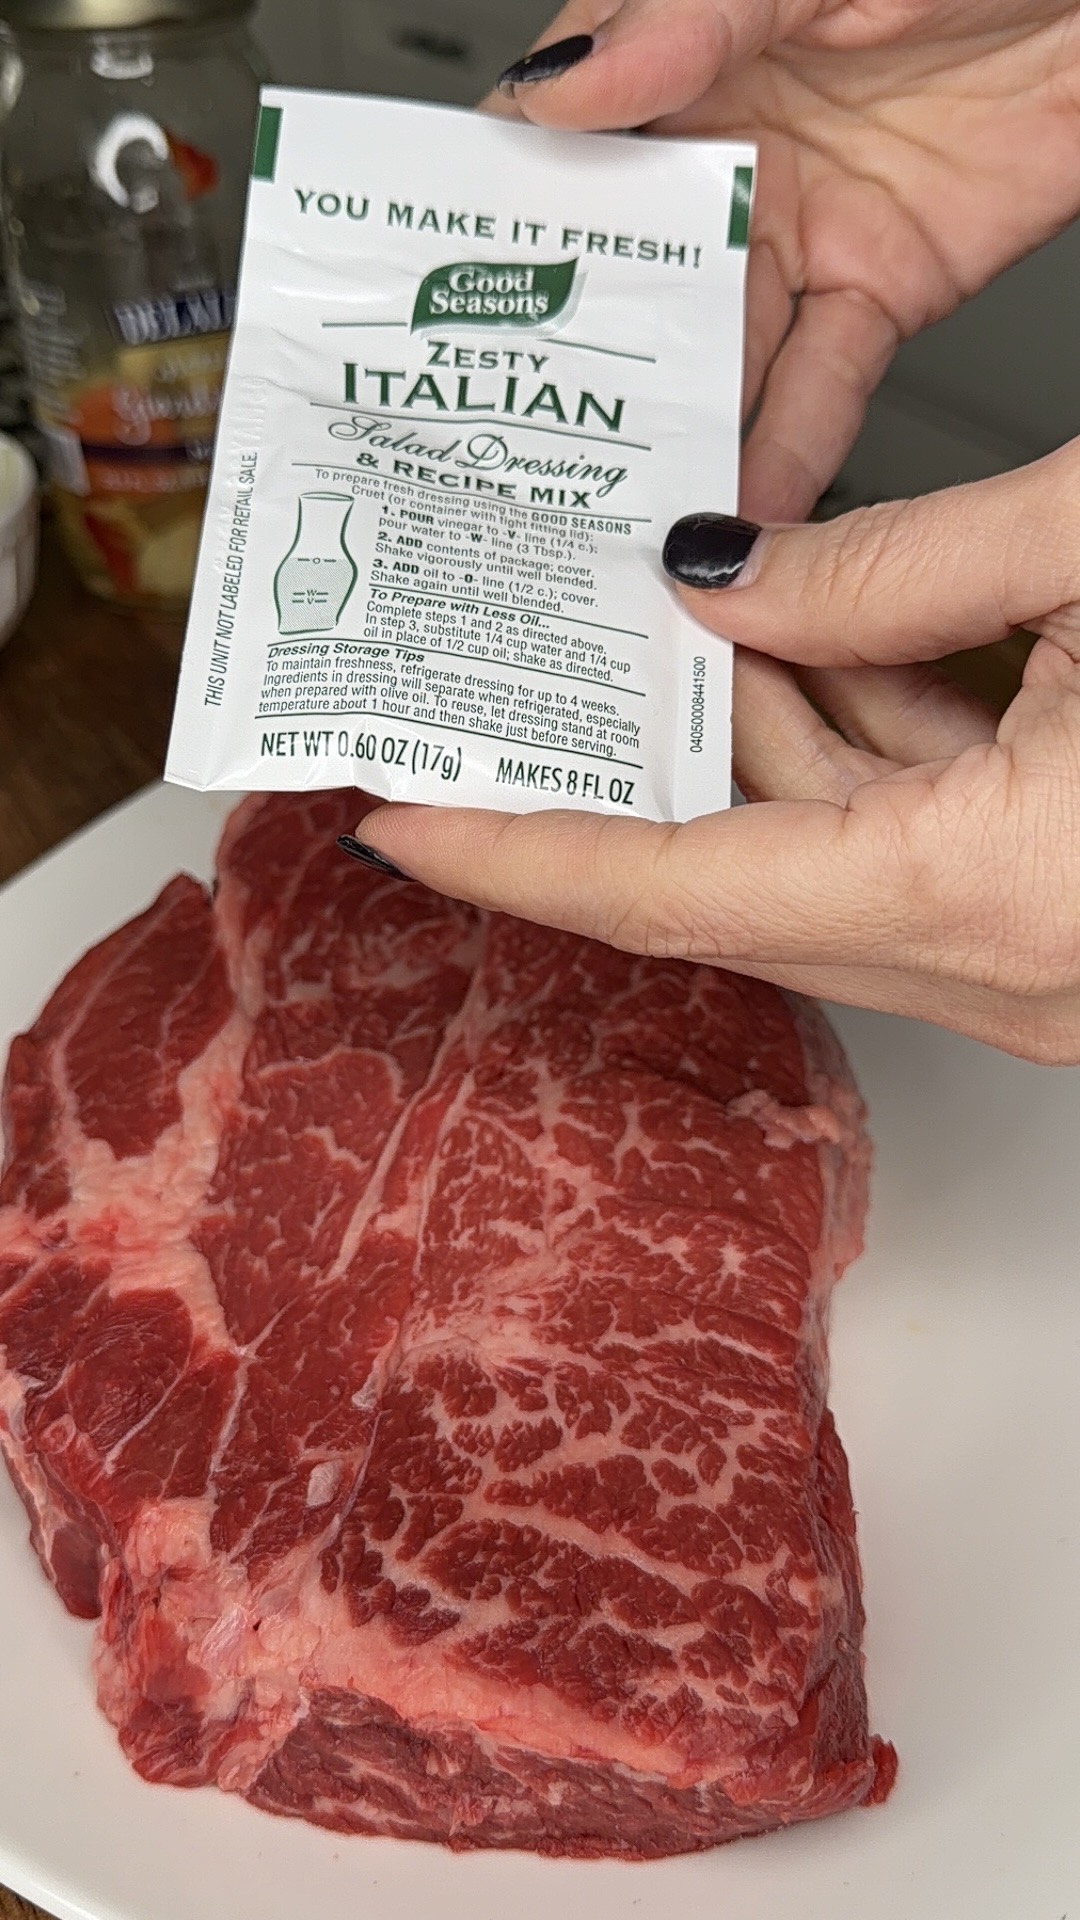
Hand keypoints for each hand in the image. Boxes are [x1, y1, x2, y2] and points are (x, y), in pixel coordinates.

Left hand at [353, 439, 1079, 1064]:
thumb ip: (891, 567)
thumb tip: (722, 574)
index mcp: (987, 889)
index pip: (674, 891)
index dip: (516, 853)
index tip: (400, 820)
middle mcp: (997, 964)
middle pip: (731, 875)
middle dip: (632, 764)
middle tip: (530, 676)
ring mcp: (1029, 959)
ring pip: (820, 858)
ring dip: (754, 737)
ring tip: (692, 613)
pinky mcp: (1056, 926)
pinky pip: (903, 853)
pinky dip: (855, 755)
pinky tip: (828, 646)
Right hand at [490, 1, 1079, 518]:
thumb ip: (686, 16)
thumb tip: (565, 86)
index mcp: (686, 53)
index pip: (564, 154)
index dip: (505, 234)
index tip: (450, 314)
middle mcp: (733, 154)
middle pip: (629, 286)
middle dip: (579, 374)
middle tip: (527, 455)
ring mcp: (806, 230)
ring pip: (717, 356)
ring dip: (673, 436)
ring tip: (623, 509)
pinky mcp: (885, 288)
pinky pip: (822, 391)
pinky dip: (783, 459)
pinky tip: (742, 506)